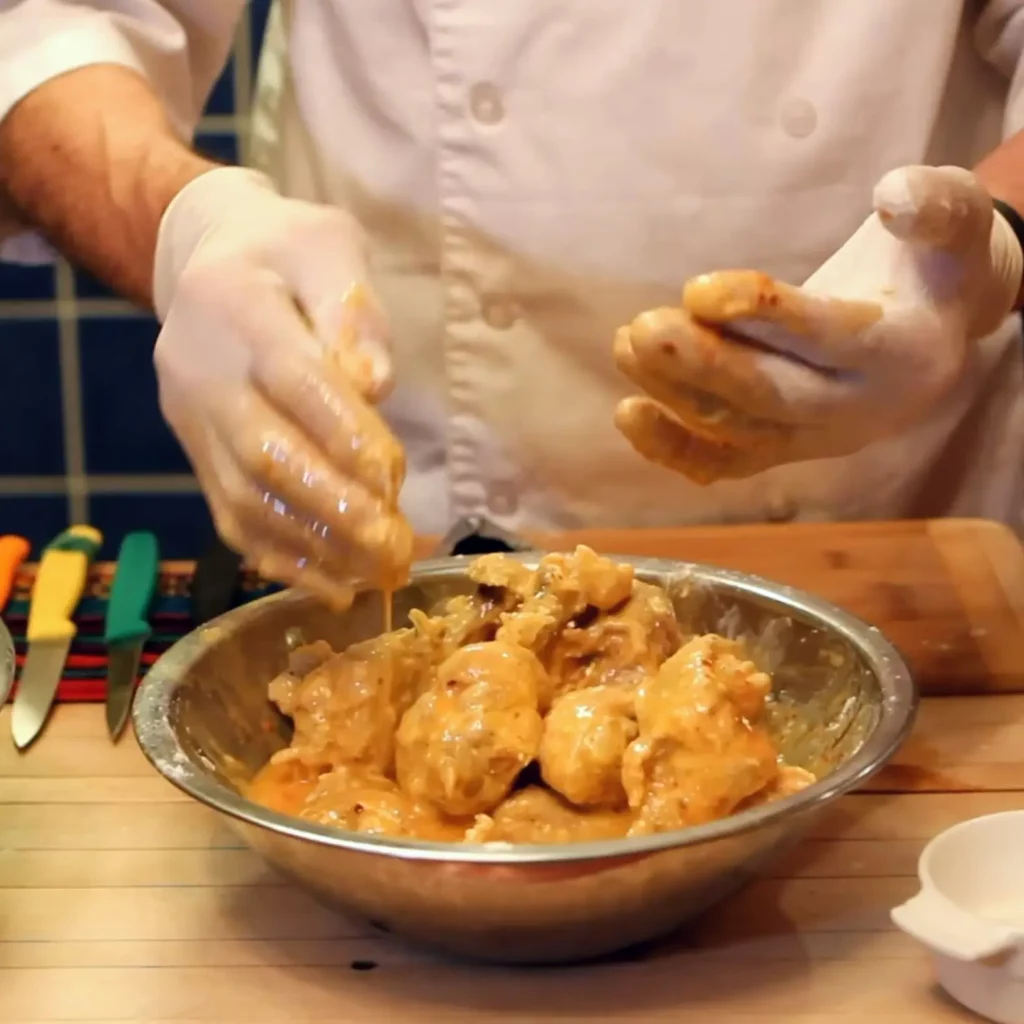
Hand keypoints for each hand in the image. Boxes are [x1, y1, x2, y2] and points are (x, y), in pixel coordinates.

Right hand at [153, 167, 411, 605]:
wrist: (203, 262)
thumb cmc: (283, 250)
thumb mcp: (325, 244)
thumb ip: (352, 308)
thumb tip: (375, 385)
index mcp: (237, 309)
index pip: (294, 381)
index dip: (345, 434)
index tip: (396, 478)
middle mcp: (202, 372)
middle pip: (265, 455)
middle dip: (335, 508)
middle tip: (395, 548)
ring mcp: (191, 420)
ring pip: (244, 499)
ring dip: (314, 546)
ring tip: (375, 574)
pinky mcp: (195, 454)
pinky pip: (229, 518)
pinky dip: (281, 559)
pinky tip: (331, 585)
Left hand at [614, 166, 1023, 482]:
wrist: (931, 330)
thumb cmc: (933, 264)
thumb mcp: (955, 220)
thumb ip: (936, 206)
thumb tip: (895, 197)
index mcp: (901, 353)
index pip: (827, 338)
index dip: (763, 315)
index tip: (697, 290)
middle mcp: (857, 411)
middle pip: (772, 398)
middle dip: (702, 367)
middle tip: (642, 331)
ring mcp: (815, 439)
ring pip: (738, 429)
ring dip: (675, 393)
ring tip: (627, 343)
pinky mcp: (782, 448)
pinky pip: (726, 463)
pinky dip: (675, 448)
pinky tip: (628, 415)